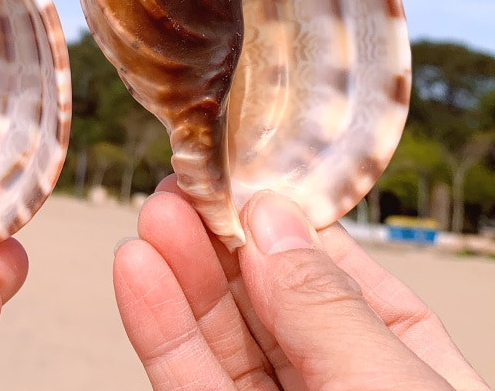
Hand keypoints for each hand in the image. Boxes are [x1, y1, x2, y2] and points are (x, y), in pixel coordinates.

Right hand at [114, 176, 487, 390]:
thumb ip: (329, 311)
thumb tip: (270, 217)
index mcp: (407, 369)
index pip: (342, 277)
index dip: (288, 224)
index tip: (241, 175)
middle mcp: (338, 385)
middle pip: (271, 301)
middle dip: (223, 239)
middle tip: (182, 182)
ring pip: (223, 338)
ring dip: (182, 273)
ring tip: (154, 213)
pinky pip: (188, 383)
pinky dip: (160, 329)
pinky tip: (137, 273)